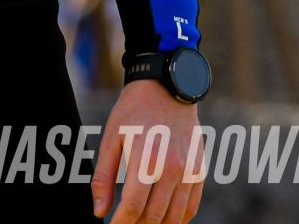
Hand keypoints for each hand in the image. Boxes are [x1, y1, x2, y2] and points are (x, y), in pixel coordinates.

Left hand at [93, 80, 202, 223]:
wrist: (167, 87)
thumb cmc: (133, 111)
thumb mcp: (111, 138)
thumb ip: (103, 177)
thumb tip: (99, 212)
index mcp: (147, 159)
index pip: (134, 207)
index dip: (121, 223)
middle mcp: (172, 168)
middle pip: (154, 216)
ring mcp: (189, 170)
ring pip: (174, 216)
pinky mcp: (199, 170)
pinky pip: (191, 206)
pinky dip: (177, 219)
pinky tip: (163, 220)